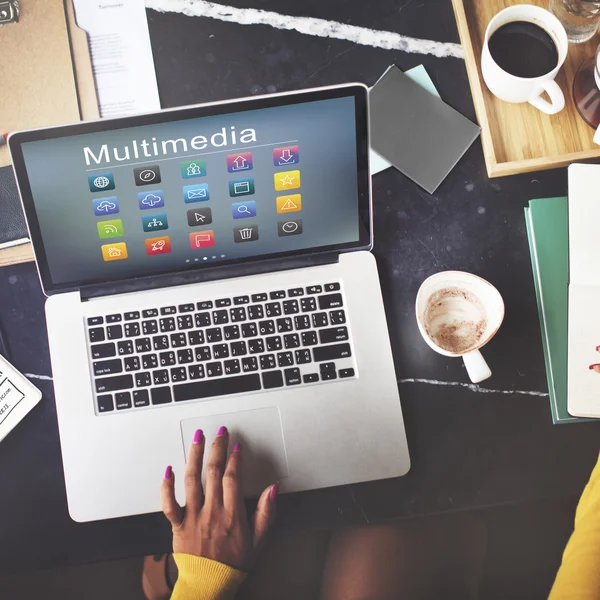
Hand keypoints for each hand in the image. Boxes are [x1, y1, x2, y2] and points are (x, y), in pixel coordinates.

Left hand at [161, 426, 276, 570]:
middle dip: (217, 448)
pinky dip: (166, 486)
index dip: (235, 459)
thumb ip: (267, 513)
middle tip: (220, 432)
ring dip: (194, 455)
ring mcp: (193, 517)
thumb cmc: (233, 564)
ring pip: (192, 480)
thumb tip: (273, 489)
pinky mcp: (177, 525)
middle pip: (213, 472)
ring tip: (198, 438)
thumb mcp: (259, 540)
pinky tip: (168, 469)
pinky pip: (168, 503)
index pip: (233, 478)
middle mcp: (212, 512)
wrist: (209, 585)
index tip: (236, 446)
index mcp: (232, 515)